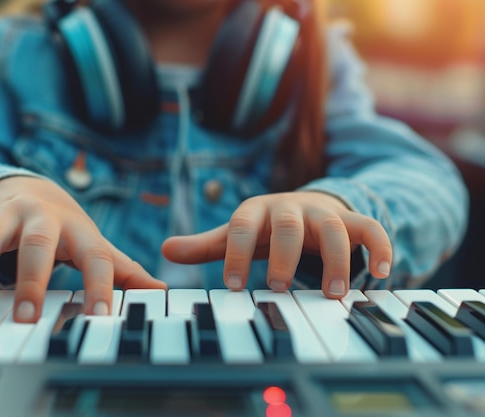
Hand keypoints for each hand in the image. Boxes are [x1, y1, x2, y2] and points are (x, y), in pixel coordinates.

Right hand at [0, 176, 165, 321]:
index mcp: (78, 229)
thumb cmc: (66, 227)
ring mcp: (3, 211)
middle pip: (37, 243)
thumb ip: (121, 269)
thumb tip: (160, 290)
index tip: (98, 319)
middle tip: (25, 317)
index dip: (100, 287)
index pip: (96, 258)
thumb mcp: (94, 244)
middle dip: (31, 280)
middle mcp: (40, 216)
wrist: (31, 187)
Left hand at [161, 191, 391, 298]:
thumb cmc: (263, 228)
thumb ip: (205, 245)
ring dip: (336, 260)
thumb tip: (164, 249)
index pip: (241, 226)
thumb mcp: (235, 234)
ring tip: (334, 294)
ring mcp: (322, 214)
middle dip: (284, 256)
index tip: (235, 287)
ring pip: (332, 228)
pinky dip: (381, 247)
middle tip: (278, 287)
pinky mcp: (350, 221)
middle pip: (287, 225)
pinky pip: (371, 228)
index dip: (235, 253)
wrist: (303, 205)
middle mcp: (289, 209)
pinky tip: (383, 274)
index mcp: (255, 211)